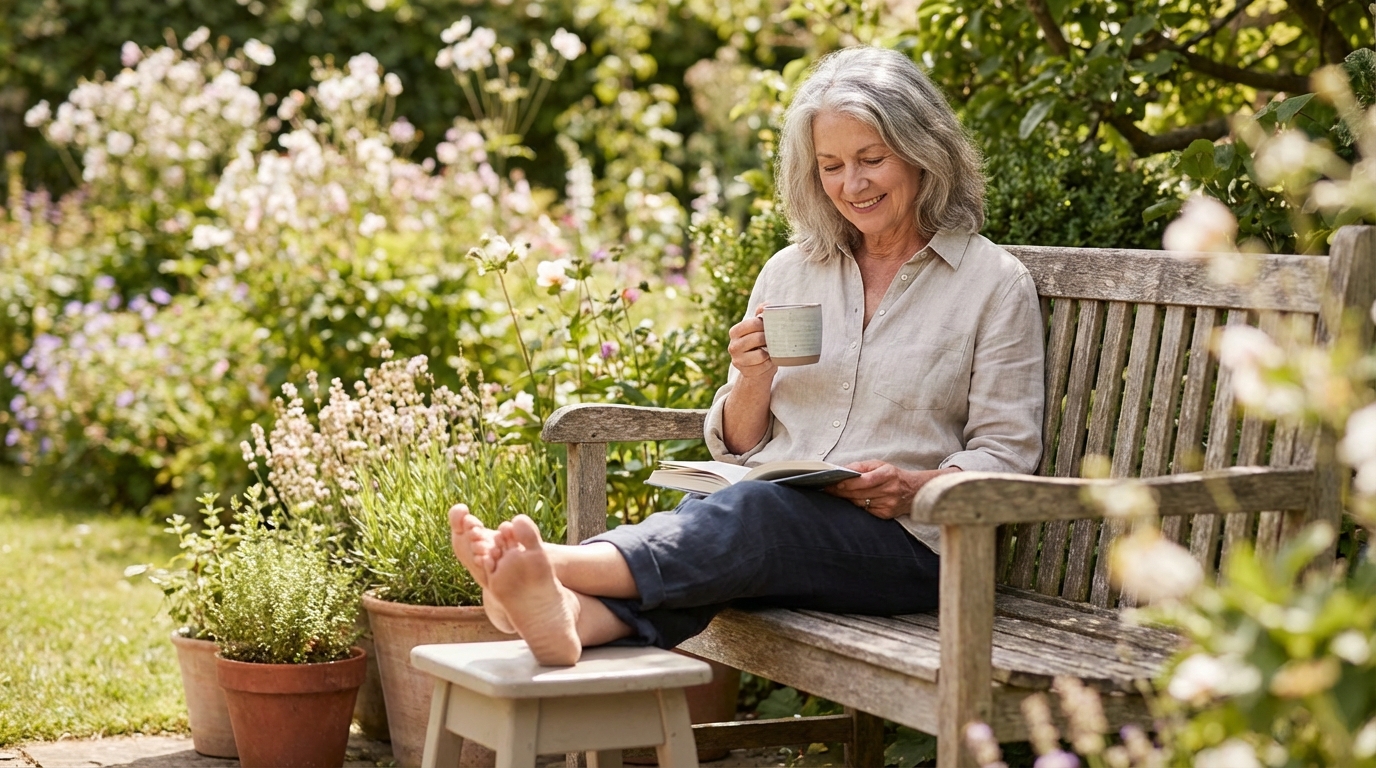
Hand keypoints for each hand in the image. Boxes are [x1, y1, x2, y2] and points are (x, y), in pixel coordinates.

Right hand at [726, 304, 775, 380]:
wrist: (756, 367)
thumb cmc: (759, 344)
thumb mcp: (758, 328)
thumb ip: (760, 314)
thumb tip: (767, 305)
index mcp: (734, 331)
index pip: (753, 323)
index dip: (765, 324)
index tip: (771, 326)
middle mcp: (733, 346)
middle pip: (758, 338)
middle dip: (769, 338)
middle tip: (774, 340)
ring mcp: (737, 360)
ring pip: (761, 354)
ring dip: (770, 352)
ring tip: (770, 351)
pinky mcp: (745, 372)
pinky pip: (763, 366)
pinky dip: (769, 364)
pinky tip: (768, 361)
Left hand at [826, 461, 960, 519]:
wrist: (915, 491)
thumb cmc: (894, 475)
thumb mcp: (880, 465)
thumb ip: (860, 467)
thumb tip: (842, 470)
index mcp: (888, 475)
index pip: (864, 480)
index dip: (846, 483)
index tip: (831, 482)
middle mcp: (890, 490)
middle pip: (859, 493)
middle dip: (840, 491)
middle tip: (826, 488)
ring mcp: (888, 504)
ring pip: (860, 503)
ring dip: (846, 499)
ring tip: (834, 493)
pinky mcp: (886, 515)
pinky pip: (865, 510)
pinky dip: (856, 505)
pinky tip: (849, 500)